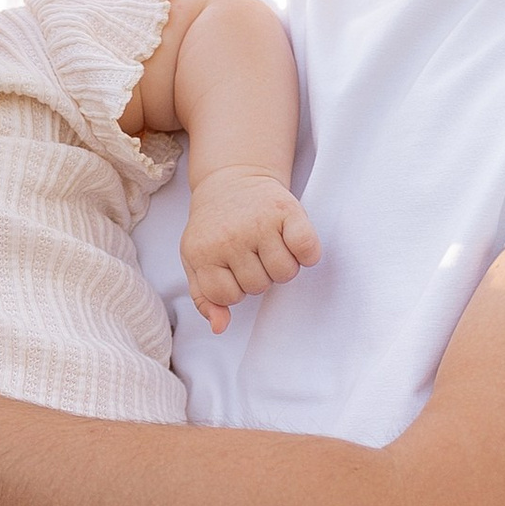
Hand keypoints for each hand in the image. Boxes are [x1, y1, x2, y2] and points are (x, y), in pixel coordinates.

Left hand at [180, 163, 320, 332]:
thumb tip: (220, 327)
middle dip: (258, 274)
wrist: (231, 179)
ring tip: (270, 244)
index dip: (233, 288)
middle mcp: (230, 237)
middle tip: (251, 250)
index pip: (228, 297)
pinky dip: (306, 253)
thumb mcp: (196, 260)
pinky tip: (292, 241)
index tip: (231, 267)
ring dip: (282, 265)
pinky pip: (307, 251)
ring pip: (285, 273)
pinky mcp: (288, 210)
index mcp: (203, 252)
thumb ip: (205, 297)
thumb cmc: (214, 226)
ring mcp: (260, 223)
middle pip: (258, 286)